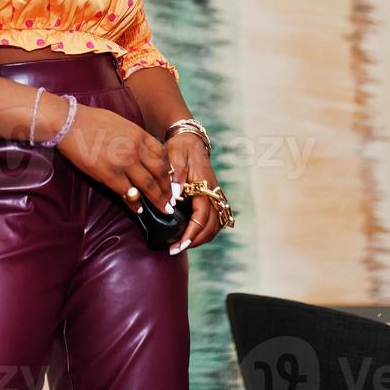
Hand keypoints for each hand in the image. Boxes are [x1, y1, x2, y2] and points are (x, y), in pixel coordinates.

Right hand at [54, 101, 173, 218]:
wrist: (70, 123)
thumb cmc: (92, 120)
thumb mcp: (121, 123)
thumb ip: (134, 137)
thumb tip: (141, 149)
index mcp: (139, 134)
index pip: (163, 155)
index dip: (169, 170)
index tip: (171, 180)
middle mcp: (136, 149)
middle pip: (160, 173)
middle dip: (167, 189)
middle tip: (172, 200)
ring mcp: (124, 163)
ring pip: (148, 186)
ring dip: (158, 200)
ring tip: (163, 209)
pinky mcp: (110, 175)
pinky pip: (128, 194)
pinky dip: (135, 204)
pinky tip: (139, 209)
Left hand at [164, 132, 221, 255]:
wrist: (189, 140)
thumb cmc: (180, 149)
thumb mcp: (175, 158)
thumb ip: (175, 177)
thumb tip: (174, 197)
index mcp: (205, 187)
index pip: (202, 217)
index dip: (191, 233)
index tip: (178, 244)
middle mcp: (213, 194)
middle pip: (211, 226)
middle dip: (195, 241)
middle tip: (175, 249)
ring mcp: (214, 196)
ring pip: (215, 225)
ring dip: (201, 238)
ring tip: (181, 244)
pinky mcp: (211, 198)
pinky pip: (213, 220)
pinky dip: (204, 231)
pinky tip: (190, 234)